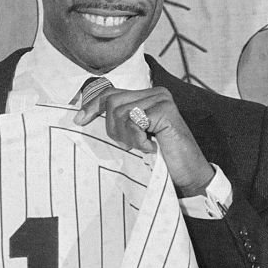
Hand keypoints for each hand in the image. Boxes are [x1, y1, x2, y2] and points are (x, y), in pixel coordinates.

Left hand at [74, 87, 214, 195]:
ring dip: (127, 136)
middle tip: (130, 145)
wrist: (188, 175)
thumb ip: (120, 120)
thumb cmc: (161, 158)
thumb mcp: (134, 136)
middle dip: (114, 128)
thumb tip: (85, 114)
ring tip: (143, 146)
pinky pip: (134, 120)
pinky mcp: (165, 111)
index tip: (79, 120)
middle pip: (112, 102)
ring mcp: (162, 100)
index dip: (92, 105)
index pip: (111, 93)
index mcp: (148, 95)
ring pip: (120, 112)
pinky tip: (151, 147)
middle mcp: (156, 93)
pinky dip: (138, 139)